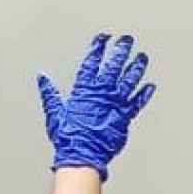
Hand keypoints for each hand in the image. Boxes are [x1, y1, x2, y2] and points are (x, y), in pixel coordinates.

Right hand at [36, 33, 154, 176]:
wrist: (82, 155)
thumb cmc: (68, 137)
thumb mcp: (55, 113)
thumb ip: (50, 94)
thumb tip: (42, 78)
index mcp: (84, 90)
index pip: (92, 62)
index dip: (98, 48)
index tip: (103, 38)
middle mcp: (102, 93)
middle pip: (114, 65)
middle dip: (121, 50)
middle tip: (127, 39)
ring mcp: (115, 104)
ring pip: (129, 80)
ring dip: (136, 67)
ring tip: (142, 57)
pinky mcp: (125, 117)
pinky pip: (137, 102)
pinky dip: (144, 94)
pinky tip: (150, 86)